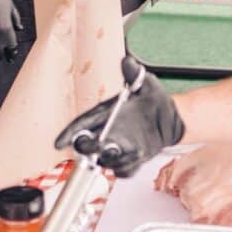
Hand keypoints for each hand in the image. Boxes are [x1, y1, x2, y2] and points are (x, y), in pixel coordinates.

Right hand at [55, 55, 184, 176]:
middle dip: (87, 148)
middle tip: (96, 144)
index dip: (69, 133)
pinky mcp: (131, 160)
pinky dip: (127, 166)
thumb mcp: (146, 83)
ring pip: (104, 160)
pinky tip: (137, 155)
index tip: (59, 143)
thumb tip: (128, 61)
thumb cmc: (154, 99)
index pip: (82, 124)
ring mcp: (119, 148)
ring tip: (120, 149)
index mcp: (105, 114)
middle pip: (87, 146)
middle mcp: (108, 133)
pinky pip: (123, 170)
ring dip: (109, 158)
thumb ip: (135, 74)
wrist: (172, 117)